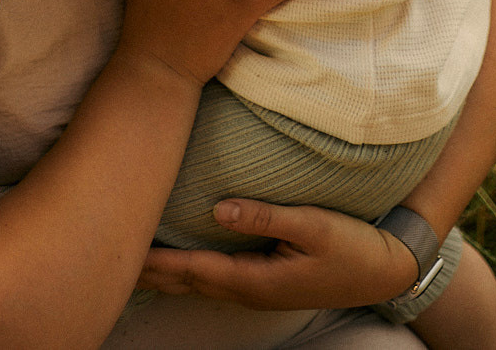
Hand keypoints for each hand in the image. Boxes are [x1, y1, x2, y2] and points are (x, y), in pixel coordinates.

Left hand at [138, 198, 418, 308]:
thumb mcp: (314, 225)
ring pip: (197, 282)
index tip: (122, 250)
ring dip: (165, 272)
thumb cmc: (352, 245)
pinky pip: (213, 276)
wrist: (387, 269)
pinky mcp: (265, 278)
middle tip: (108, 256)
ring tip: (132, 260)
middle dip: (149, 270)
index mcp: (255, 279)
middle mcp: (249, 288)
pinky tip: (178, 262)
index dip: (156, 260)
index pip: (192, 270)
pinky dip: (187, 270)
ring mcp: (256, 287)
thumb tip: (218, 207)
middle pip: (186, 281)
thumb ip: (266, 216)